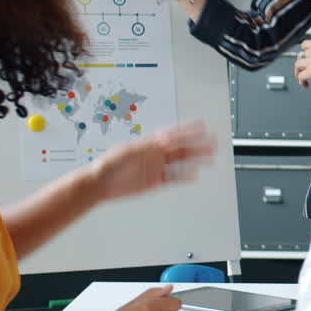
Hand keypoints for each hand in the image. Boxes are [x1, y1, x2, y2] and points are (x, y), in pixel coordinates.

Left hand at [87, 120, 215, 201]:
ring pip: (181, 161)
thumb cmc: (106, 166)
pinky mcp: (154, 181)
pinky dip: (184, 176)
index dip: (187, 129)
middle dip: (198, 144)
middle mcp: (154, 154)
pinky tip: (194, 175)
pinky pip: (173, 177)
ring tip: (210, 156)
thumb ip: (144, 147)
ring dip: (195, 158)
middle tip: (213, 141)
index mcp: (148, 144)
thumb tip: (161, 141)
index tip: (201, 125)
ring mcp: (156, 167)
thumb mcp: (123, 153)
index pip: (172, 134)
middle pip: (181, 147)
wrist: (98, 185)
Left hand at [294, 40, 310, 86]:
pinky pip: (300, 76)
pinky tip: (305, 84)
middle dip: (301, 64)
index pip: (304, 44)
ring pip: (297, 66)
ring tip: (303, 79)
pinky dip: (301, 82)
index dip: (303, 53)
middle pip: (299, 56)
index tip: (304, 58)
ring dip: (298, 73)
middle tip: (304, 70)